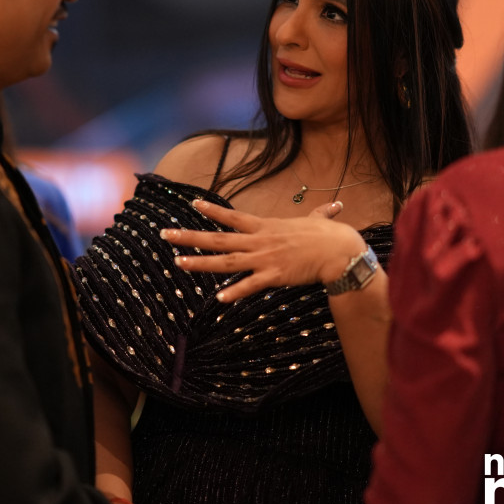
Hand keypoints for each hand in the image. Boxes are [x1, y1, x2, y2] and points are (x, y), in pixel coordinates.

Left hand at [162, 199, 368, 302]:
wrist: (338, 252)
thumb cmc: (330, 236)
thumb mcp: (320, 220)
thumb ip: (322, 214)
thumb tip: (337, 207)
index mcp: (265, 226)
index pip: (232, 216)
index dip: (212, 211)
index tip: (191, 204)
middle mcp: (258, 241)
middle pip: (217, 239)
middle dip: (189, 236)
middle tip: (165, 234)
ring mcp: (264, 259)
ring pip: (225, 262)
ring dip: (200, 263)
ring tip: (177, 262)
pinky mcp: (273, 276)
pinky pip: (250, 286)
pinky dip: (234, 292)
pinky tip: (218, 299)